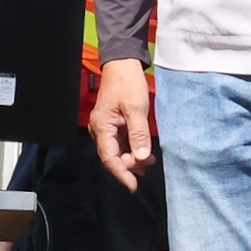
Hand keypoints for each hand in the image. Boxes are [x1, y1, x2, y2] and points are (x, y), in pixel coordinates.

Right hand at [89, 57, 154, 186]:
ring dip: (132, 158)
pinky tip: (145, 152)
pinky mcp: (113, 124)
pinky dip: (132, 149)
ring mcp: (106, 128)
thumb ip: (138, 134)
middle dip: (129, 166)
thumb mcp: (136, 108)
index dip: (122, 174)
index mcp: (102, 127)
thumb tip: (141, 157)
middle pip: (112, 157)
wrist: (123, 64)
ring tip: (150, 160)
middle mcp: (100, 130)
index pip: (110, 158)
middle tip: (148, 166)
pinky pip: (121, 143)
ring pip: (117, 151)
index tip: (133, 186)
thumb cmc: (127, 83)